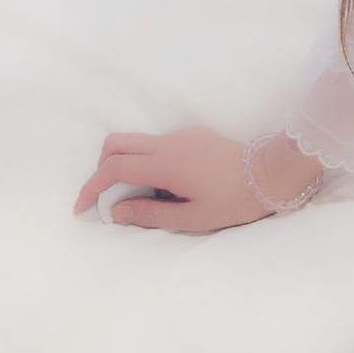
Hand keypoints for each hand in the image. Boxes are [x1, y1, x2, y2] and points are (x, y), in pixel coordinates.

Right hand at [72, 126, 321, 232]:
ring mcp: (182, 134)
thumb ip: (149, 215)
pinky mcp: (193, 134)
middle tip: (103, 197)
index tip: (82, 208)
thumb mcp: (191, 218)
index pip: (114, 167)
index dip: (91, 186)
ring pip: (136, 141)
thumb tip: (115, 212)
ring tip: (136, 197)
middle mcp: (169, 142)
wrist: (271, 173)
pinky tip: (162, 186)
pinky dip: (146, 161)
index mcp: (166, 164)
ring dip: (124, 164)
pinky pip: (157, 143)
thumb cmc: (234, 200)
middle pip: (117, 143)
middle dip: (100, 168)